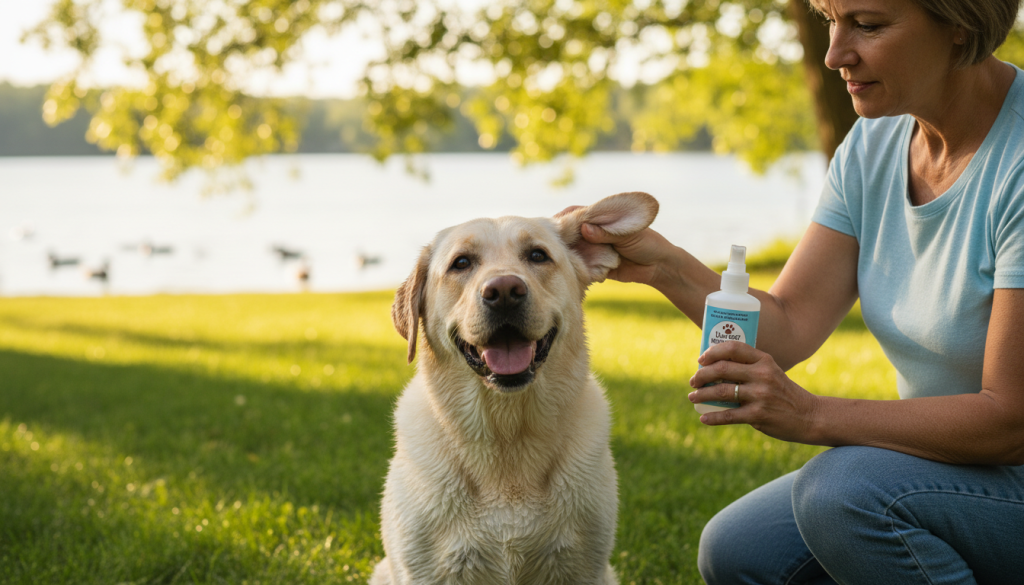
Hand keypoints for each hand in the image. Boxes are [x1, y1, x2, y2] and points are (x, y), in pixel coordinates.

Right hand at [555, 205, 675, 285]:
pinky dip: (578, 270)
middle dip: (560, 241)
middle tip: (552, 248)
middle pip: (568, 234)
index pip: (574, 215)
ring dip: (568, 257)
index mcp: (599, 219)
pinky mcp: (596, 266)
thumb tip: (584, 229)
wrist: (659, 267)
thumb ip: (605, 232)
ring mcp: (593, 249)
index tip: (550, 228)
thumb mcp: (627, 235)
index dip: (561, 220)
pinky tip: (575, 273)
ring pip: (572, 252)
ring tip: (562, 262)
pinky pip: (582, 268)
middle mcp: (592, 233)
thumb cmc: (648, 243)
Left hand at [688, 341, 823, 443]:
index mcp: (764, 360)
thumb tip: (714, 369)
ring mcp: (760, 395)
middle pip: (722, 369)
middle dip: (702, 375)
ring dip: (702, 395)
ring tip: (693, 397)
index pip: (734, 348)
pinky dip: (713, 417)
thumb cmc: (783, 393)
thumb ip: (749, 368)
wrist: (809, 416)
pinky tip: (703, 418)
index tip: (701, 359)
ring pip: (722, 392)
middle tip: (693, 381)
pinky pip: (729, 415)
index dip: (713, 352)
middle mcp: (762, 375)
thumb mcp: (771, 372)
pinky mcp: (758, 415)